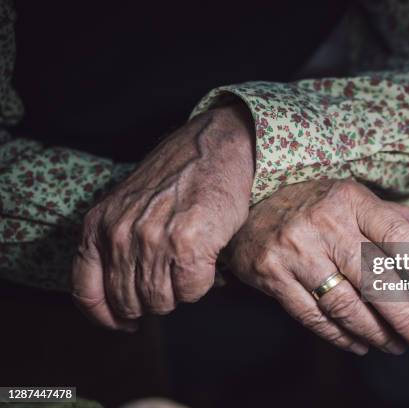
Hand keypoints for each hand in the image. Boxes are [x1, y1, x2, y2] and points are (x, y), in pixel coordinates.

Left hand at [72, 103, 254, 330]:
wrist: (213, 146)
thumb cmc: (176, 176)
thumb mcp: (127, 204)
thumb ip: (114, 243)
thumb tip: (120, 295)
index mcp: (98, 225)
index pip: (86, 294)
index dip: (106, 317)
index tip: (123, 323)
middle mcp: (120, 235)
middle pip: (129, 303)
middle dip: (152, 302)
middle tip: (171, 281)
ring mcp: (153, 240)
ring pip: (161, 302)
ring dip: (179, 292)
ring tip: (189, 267)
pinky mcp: (188, 244)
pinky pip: (192, 290)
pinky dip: (202, 284)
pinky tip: (206, 261)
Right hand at [229, 179, 408, 355]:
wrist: (251, 212)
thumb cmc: (313, 207)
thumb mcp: (355, 200)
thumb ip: (398, 217)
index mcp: (350, 200)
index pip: (396, 235)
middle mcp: (324, 224)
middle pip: (373, 278)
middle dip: (405, 316)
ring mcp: (296, 251)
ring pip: (343, 304)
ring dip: (374, 332)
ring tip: (396, 346)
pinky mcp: (274, 276)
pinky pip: (313, 316)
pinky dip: (340, 336)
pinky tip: (359, 344)